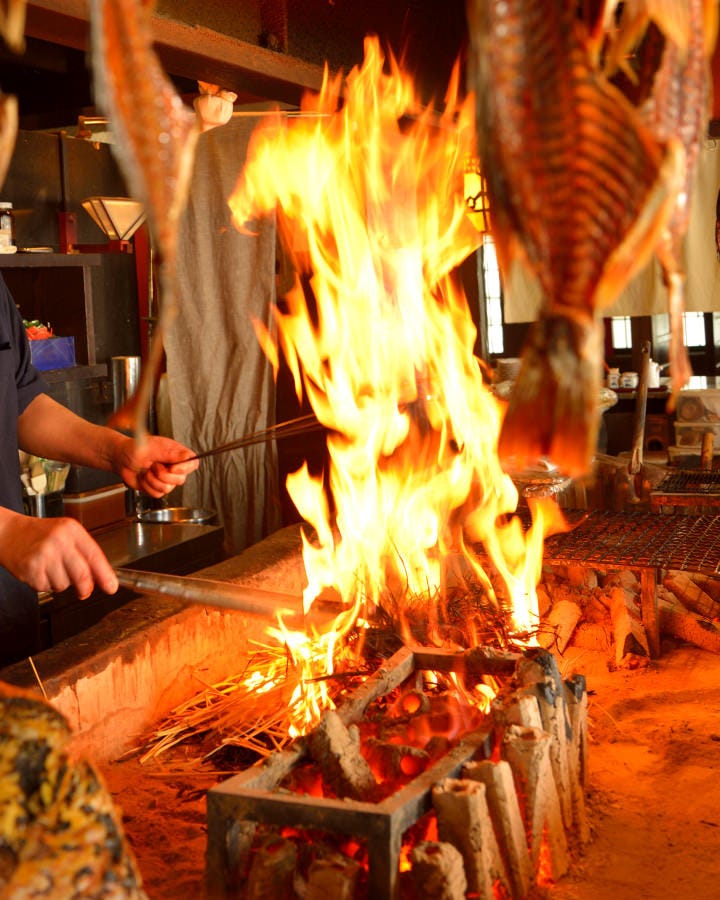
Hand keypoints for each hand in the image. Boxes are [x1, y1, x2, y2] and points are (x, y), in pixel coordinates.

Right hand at [0, 512, 117, 598]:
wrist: (8, 533)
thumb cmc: (40, 534)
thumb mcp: (66, 533)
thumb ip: (83, 552)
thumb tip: (100, 577)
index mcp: (71, 530)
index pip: (94, 555)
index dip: (105, 574)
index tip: (111, 587)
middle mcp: (58, 541)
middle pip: (81, 575)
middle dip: (85, 588)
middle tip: (84, 591)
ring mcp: (43, 556)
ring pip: (64, 585)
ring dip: (61, 583)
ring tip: (52, 569)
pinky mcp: (30, 570)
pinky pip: (46, 588)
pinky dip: (46, 584)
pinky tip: (40, 571)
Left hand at [114, 435, 198, 497]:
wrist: (122, 459)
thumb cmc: (136, 449)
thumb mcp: (154, 447)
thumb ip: (171, 453)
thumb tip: (188, 456)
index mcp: (177, 454)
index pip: (193, 463)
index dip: (185, 468)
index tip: (173, 467)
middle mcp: (174, 468)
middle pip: (180, 479)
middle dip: (162, 474)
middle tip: (153, 464)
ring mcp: (166, 479)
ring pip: (167, 488)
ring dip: (152, 479)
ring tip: (146, 470)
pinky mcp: (157, 488)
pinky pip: (157, 494)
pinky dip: (147, 486)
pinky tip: (144, 477)